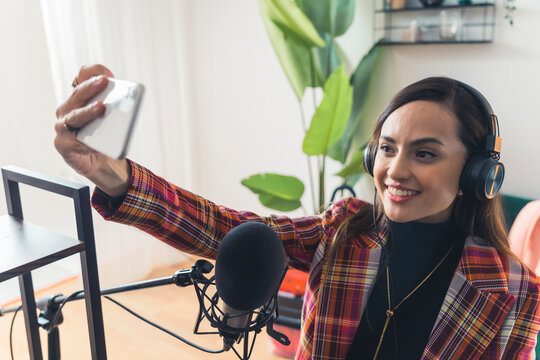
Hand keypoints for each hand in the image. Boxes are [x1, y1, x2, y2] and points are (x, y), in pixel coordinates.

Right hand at [54, 64, 129, 195]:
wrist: (99, 162)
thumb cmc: (105, 136)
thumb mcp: (113, 118)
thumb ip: (118, 105)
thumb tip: (130, 97)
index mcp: (79, 98)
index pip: (82, 77)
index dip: (93, 72)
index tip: (109, 73)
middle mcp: (67, 109)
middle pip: (77, 94)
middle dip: (91, 87)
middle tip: (104, 81)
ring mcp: (62, 126)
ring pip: (74, 116)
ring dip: (87, 111)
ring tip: (101, 107)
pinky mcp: (62, 144)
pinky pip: (74, 141)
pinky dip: (85, 141)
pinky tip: (95, 141)